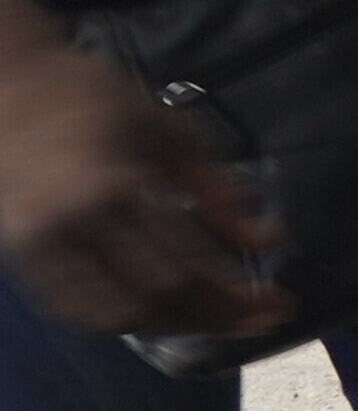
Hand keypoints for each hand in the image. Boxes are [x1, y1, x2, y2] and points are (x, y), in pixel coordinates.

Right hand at [0, 36, 289, 349]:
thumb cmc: (89, 96)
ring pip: (110, 316)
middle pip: (152, 301)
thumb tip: (268, 240)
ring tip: (217, 318)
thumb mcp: (166, 129)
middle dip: (214, 318)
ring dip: (170, 326)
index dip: (235, 298)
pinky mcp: (19, 254)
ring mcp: (38, 246)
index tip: (278, 305)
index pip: (185, 268)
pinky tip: (160, 311)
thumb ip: (218, 190)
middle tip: (259, 320)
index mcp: (111, 189)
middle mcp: (70, 227)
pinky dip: (120, 319)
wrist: (5, 83)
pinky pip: (72, 309)